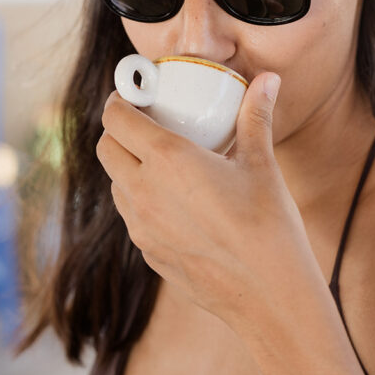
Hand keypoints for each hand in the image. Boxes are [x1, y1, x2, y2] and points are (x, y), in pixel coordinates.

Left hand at [96, 72, 313, 326]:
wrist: (269, 293)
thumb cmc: (269, 226)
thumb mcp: (262, 164)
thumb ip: (256, 117)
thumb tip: (267, 80)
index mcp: (167, 160)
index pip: (115, 119)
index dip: (119, 102)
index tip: (134, 96)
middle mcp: (143, 191)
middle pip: (106, 149)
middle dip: (119, 132)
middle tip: (148, 126)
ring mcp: (142, 227)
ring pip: (116, 186)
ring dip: (129, 168)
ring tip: (162, 165)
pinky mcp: (149, 253)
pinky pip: (134, 218)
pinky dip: (144, 202)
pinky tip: (177, 204)